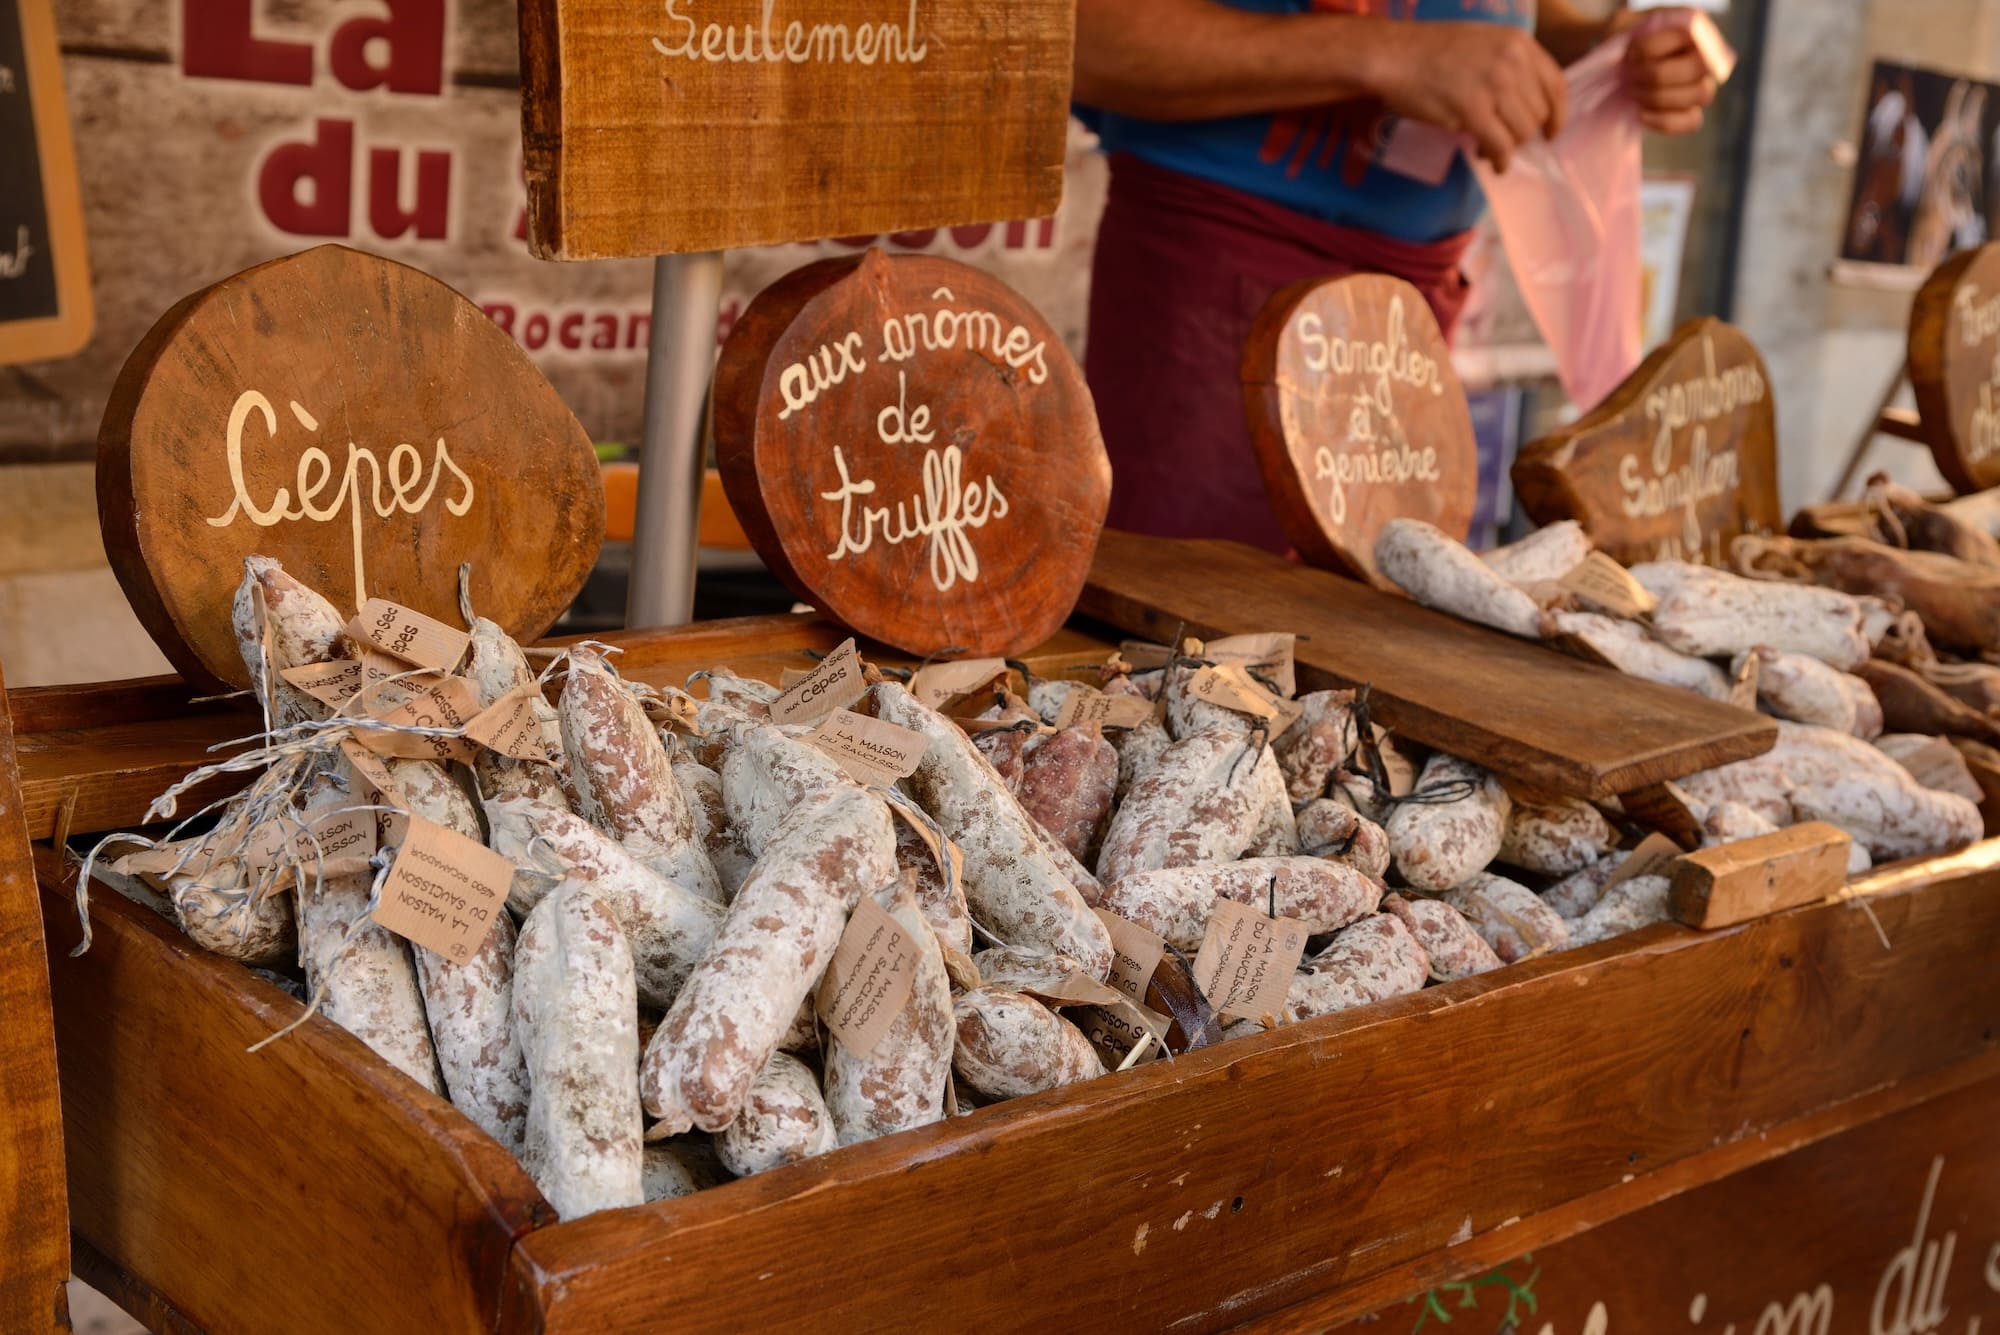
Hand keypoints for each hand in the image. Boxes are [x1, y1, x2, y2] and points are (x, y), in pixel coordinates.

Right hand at [1365, 21, 1566, 172]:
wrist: (1393, 55)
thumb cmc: (1430, 51)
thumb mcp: (1483, 43)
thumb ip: (1509, 65)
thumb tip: (1523, 104)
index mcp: (1519, 43)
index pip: (1555, 84)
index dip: (1558, 114)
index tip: (1551, 132)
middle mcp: (1513, 62)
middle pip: (1538, 112)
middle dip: (1523, 133)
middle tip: (1502, 140)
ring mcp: (1494, 85)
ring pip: (1522, 132)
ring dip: (1508, 147)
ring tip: (1488, 150)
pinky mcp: (1473, 110)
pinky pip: (1500, 145)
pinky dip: (1499, 160)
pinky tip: (1492, 164)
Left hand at [1618, 12, 1716, 133]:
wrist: (1615, 70)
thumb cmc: (1622, 43)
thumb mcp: (1622, 25)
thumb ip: (1634, 24)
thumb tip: (1642, 36)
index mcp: (1692, 28)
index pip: (1686, 37)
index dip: (1652, 50)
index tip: (1630, 54)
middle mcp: (1705, 54)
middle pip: (1698, 67)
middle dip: (1657, 75)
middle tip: (1632, 76)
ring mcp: (1702, 83)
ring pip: (1701, 94)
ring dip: (1660, 96)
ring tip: (1635, 92)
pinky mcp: (1692, 111)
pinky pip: (1693, 121)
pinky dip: (1664, 121)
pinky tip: (1641, 113)